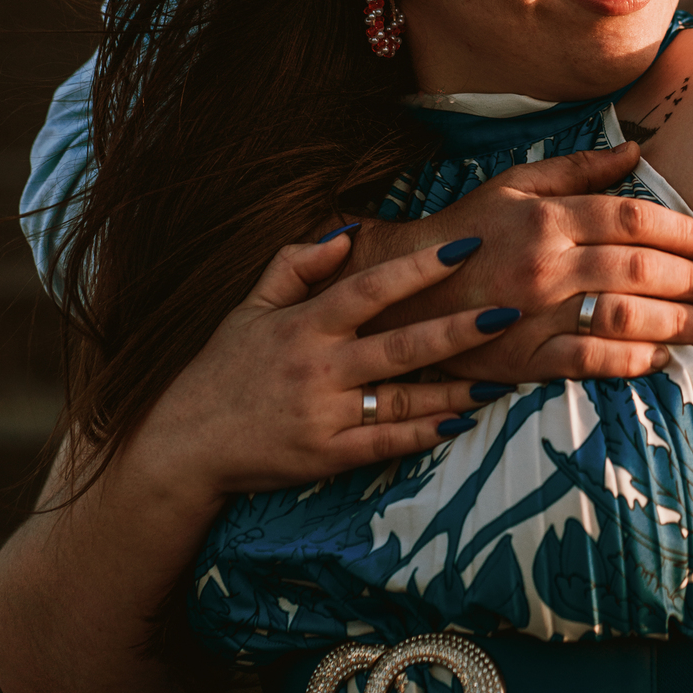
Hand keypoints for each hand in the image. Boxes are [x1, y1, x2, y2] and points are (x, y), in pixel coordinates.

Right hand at [129, 231, 512, 504]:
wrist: (184, 443)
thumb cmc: (222, 369)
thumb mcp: (249, 307)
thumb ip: (295, 265)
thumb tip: (346, 234)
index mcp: (304, 324)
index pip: (369, 287)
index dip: (417, 268)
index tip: (463, 248)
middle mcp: (318, 368)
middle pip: (400, 345)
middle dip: (458, 328)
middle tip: (507, 310)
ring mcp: (324, 415)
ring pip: (402, 399)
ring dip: (456, 387)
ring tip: (503, 375)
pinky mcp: (326, 457)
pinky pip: (385, 444)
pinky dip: (425, 434)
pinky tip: (461, 421)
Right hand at [350, 141, 692, 380]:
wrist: (402, 291)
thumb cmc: (467, 231)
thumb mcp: (515, 184)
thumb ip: (579, 168)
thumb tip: (636, 150)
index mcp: (545, 216)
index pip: (631, 218)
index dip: (680, 231)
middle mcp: (544, 263)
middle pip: (637, 269)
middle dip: (692, 280)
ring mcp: (533, 314)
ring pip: (622, 316)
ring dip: (676, 322)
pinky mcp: (522, 361)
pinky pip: (590, 363)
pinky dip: (633, 361)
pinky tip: (663, 358)